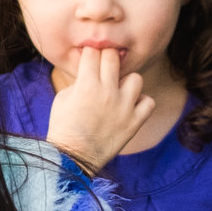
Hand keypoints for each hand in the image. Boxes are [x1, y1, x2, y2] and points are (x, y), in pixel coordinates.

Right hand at [45, 46, 153, 171]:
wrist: (73, 157)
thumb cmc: (63, 126)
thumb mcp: (63, 97)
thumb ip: (79, 80)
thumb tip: (91, 69)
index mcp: (86, 85)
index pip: (92, 52)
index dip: (89, 54)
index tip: (89, 60)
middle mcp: (107, 92)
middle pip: (113, 57)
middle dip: (106, 59)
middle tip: (103, 69)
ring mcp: (123, 107)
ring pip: (136, 77)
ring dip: (126, 81)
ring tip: (119, 90)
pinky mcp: (134, 122)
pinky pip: (148, 102)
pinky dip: (140, 102)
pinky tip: (129, 106)